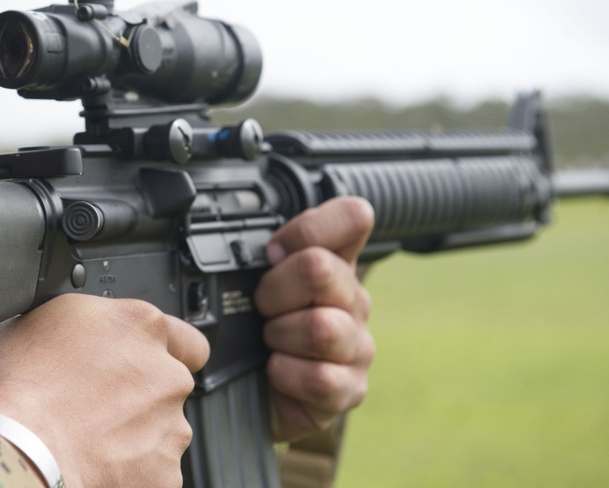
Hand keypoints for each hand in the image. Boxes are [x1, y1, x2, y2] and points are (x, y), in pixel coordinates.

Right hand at [0, 294, 210, 487]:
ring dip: (133, 437)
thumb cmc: (7, 390)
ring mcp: (168, 429)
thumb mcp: (24, 321)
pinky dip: (127, 473)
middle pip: (167, 387)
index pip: (183, 337)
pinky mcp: (163, 477)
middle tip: (92, 406)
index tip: (139, 364)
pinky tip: (88, 466)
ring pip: (160, 432)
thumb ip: (63, 320)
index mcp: (137, 325)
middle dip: (139, 397)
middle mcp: (165, 374)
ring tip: (83, 441)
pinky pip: (150, 473)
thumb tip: (48, 324)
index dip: (159, 352)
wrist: (9, 453)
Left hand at [254, 196, 375, 441]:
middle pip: (318, 268)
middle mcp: (353, 299)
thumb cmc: (254, 330)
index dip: (307, 229)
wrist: (252, 392)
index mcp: (335, 263)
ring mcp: (357, 345)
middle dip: (274, 290)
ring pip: (320, 327)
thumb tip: (268, 246)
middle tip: (262, 308)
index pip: (353, 217)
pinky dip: (285, 375)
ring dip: (279, 335)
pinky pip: (318, 377)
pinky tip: (276, 371)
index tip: (274, 251)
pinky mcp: (350, 388)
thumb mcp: (252, 283)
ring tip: (270, 343)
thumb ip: (261, 254)